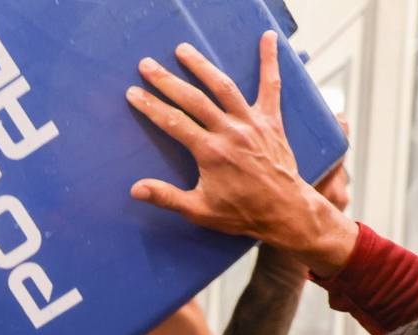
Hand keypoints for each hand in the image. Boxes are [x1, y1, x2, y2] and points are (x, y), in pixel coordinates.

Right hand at [127, 32, 358, 276]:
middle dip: (167, 80)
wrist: (284, 210)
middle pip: (193, 99)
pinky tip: (267, 38)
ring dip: (201, 65)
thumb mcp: (199, 211)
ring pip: (223, 86)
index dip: (150, 106)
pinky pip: (271, 86)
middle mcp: (229, 131)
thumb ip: (167, 197)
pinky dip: (270, 61)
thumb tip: (135, 190)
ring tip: (182, 50)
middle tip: (147, 65)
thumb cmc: (241, 212)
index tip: (133, 93)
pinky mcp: (271, 119)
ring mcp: (251, 122)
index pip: (173, 123)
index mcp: (210, 152)